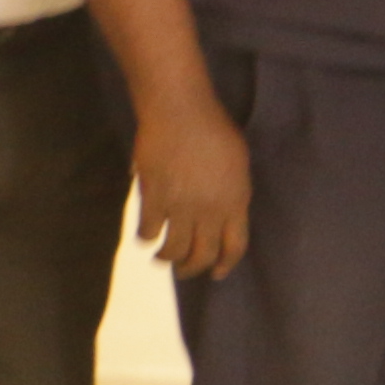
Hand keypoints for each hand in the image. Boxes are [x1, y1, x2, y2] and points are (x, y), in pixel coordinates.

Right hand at [132, 93, 250, 279]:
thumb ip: (233, 193)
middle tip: (183, 269)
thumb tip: (224, 215)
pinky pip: (148, 232)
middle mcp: (211, 210)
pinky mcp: (154, 198)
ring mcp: (182, 206)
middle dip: (192, 268)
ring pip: (174, 251)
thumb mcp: (238, 164)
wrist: (181, 110)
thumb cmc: (214, 129)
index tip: (216, 274)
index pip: (235, 246)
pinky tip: (146, 236)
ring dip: (167, 260)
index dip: (225, 265)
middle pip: (202, 255)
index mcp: (237, 200)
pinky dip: (146, 238)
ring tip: (163, 258)